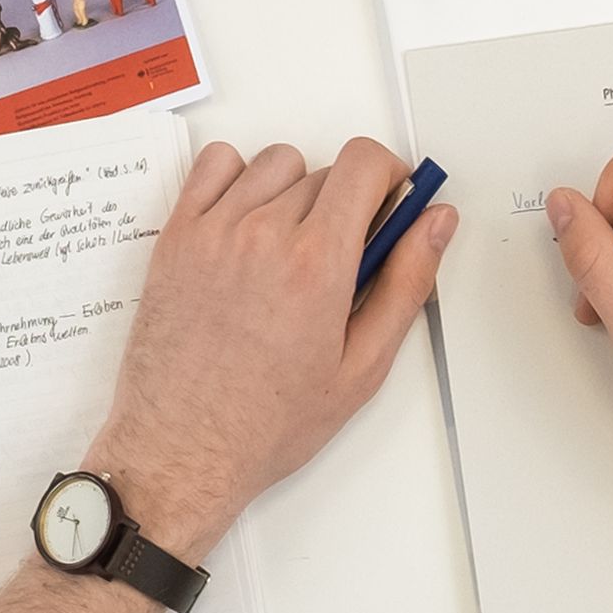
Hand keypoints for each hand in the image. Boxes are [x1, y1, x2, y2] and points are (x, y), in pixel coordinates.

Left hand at [85, 137, 450, 552]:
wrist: (182, 449)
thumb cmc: (266, 423)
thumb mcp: (362, 366)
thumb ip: (407, 283)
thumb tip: (435, 224)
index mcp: (317, 263)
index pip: (366, 163)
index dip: (390, 175)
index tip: (390, 201)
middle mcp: (264, 234)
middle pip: (327, 170)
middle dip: (347, 203)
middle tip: (341, 257)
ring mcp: (214, 230)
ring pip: (276, 163)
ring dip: (296, 189)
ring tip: (292, 244)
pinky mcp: (177, 236)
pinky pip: (215, 165)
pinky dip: (237, 178)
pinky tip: (247, 220)